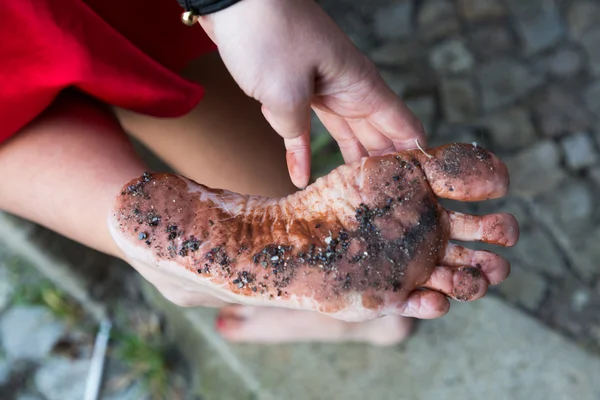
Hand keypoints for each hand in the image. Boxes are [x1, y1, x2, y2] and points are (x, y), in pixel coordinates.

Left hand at [198, 0, 425, 187]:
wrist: (232, 0)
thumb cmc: (267, 34)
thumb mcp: (285, 91)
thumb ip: (295, 129)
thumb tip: (295, 147)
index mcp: (359, 84)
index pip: (401, 124)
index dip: (415, 155)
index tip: (421, 186)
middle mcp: (345, 88)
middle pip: (375, 134)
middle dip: (383, 167)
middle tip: (390, 200)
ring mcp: (318, 89)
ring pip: (343, 133)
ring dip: (347, 163)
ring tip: (357, 195)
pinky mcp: (289, 91)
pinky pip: (300, 129)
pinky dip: (299, 152)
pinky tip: (300, 178)